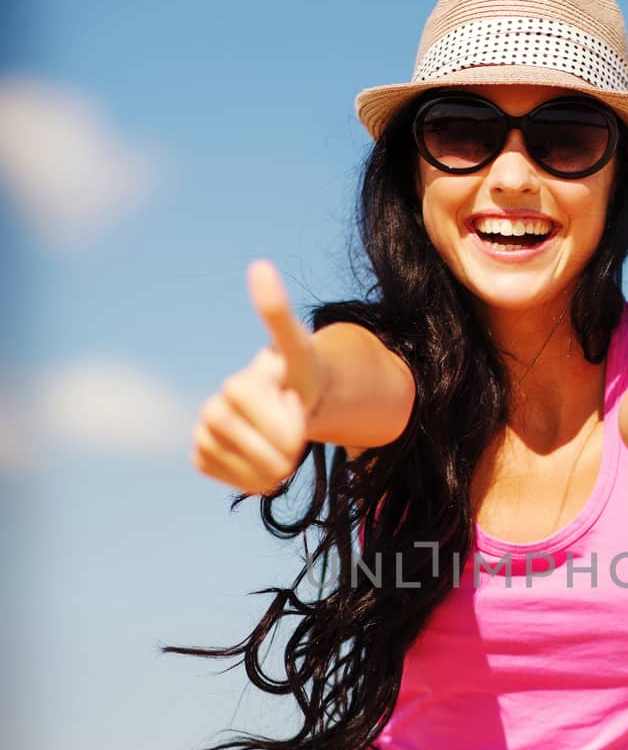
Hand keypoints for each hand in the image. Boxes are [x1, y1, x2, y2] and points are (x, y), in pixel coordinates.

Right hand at [191, 260, 325, 494]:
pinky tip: (266, 462)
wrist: (296, 404)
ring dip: (275, 469)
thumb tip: (259, 266)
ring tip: (285, 451)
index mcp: (236, 386)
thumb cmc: (301, 376)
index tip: (301, 412)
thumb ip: (279, 315)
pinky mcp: (204, 458)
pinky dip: (257, 480)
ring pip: (243, 472)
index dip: (286, 422)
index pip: (259, 422)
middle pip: (250, 448)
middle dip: (283, 450)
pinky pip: (233, 483)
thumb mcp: (301, 349)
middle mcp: (212, 409)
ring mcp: (204, 435)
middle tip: (298, 440)